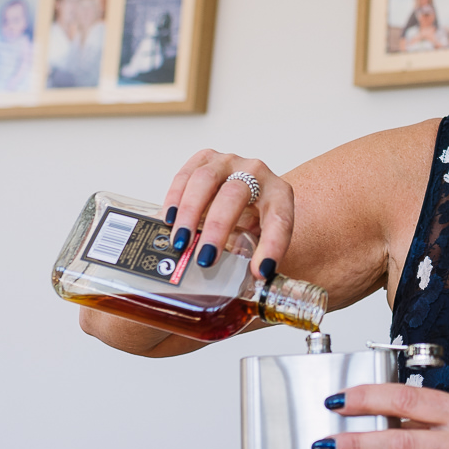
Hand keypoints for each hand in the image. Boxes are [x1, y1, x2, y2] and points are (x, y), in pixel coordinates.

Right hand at [161, 150, 293, 278]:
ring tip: (181, 242)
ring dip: (190, 212)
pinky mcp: (206, 158)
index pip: (280, 219)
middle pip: (235, 194)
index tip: (260, 272)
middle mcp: (256, 172)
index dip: (272, 246)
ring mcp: (228, 161)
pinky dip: (175, 198)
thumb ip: (256, 258)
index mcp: (279, 194)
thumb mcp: (262, 238)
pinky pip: (186, 174)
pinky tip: (169, 219)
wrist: (246, 192)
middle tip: (206, 258)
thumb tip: (249, 290)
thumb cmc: (254, 219)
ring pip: (205, 179)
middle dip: (218, 228)